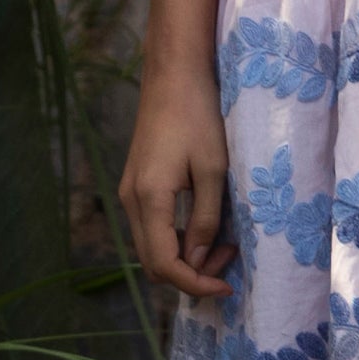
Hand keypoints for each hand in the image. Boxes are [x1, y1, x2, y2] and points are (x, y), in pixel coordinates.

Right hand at [118, 62, 235, 298]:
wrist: (174, 73)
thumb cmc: (199, 114)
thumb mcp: (213, 168)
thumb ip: (205, 219)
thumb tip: (197, 262)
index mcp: (148, 199)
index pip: (165, 265)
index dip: (196, 283)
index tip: (227, 286)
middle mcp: (131, 200)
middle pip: (153, 262)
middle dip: (191, 273)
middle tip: (229, 259)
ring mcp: (130, 191)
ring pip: (150, 246)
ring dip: (183, 256)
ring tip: (222, 244)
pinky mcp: (136, 182)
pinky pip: (151, 226)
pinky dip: (175, 238)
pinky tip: (203, 227)